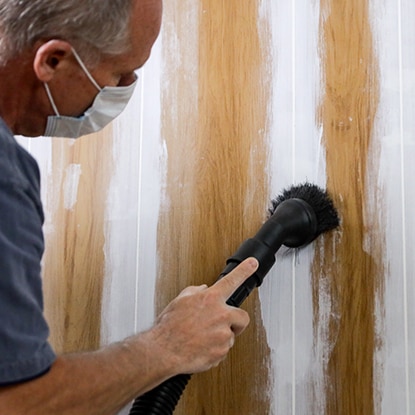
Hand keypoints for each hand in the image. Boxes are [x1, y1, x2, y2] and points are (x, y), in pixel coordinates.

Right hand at [149, 258, 258, 374]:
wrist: (163, 351)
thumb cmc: (169, 327)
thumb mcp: (180, 301)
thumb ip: (195, 292)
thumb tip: (203, 289)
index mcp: (210, 299)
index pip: (231, 280)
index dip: (244, 270)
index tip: (252, 263)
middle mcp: (220, 315)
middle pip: (242, 317)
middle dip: (236, 322)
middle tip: (223, 325)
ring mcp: (223, 335)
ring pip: (230, 336)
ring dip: (220, 337)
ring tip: (202, 338)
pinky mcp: (221, 352)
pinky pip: (223, 350)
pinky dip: (214, 351)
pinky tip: (201, 347)